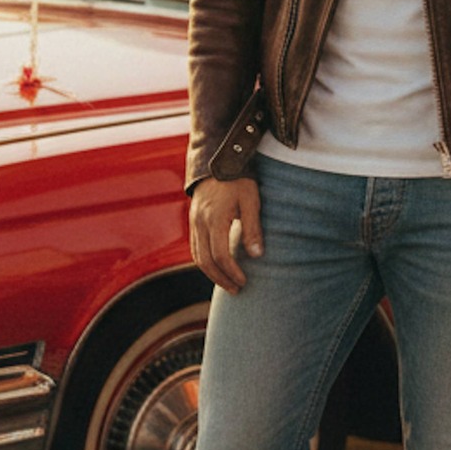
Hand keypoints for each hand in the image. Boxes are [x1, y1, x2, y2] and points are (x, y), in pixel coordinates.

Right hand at [190, 176, 262, 291]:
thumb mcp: (251, 200)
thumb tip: (257, 255)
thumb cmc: (238, 179)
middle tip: (236, 290)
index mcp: (214, 218)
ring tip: (227, 283)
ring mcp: (193, 222)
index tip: (244, 281)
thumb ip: (253, 228)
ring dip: (211, 273)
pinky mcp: (193, 220)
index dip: (232, 272)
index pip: (220, 255)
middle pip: (205, 261)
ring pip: (197, 256)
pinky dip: (204, 261)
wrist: (217, 160)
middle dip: (220, 279)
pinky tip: (217, 266)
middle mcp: (199, 222)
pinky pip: (195, 247)